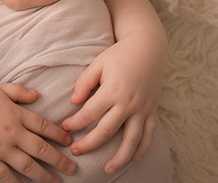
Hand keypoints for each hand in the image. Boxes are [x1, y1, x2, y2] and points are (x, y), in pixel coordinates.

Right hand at [0, 84, 76, 182]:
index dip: (58, 135)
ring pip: (29, 166)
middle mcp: (13, 133)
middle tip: (72, 168)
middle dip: (59, 160)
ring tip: (56, 182)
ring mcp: (1, 149)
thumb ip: (19, 91)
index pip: (44, 126)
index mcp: (16, 114)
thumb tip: (37, 95)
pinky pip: (7, 176)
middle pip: (42, 149)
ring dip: (45, 176)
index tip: (69, 142)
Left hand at [61, 38, 163, 174]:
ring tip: (108, 170)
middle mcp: (128, 103)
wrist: (148, 47)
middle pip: (106, 131)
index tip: (65, 128)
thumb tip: (73, 102)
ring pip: (131, 140)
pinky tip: (134, 159)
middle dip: (88, 144)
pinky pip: (148, 134)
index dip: (75, 123)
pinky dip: (142, 149)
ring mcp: (142, 109)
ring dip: (119, 158)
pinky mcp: (152, 111)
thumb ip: (84, 82)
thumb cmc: (119, 54)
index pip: (89, 114)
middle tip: (75, 152)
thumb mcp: (98, 63)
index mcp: (112, 90)